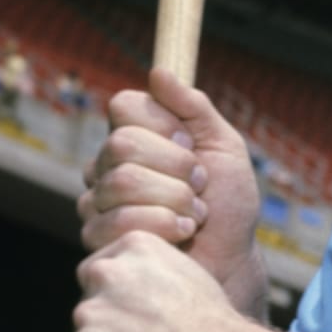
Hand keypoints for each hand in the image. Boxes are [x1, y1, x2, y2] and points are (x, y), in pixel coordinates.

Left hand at [73, 229, 253, 331]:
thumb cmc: (217, 328)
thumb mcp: (190, 275)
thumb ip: (155, 274)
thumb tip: (143, 291)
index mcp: (133, 245)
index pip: (101, 272)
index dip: (118, 301)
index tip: (140, 322)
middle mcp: (105, 271)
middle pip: (90, 306)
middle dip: (108, 328)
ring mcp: (90, 311)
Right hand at [79, 68, 264, 309]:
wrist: (233, 261)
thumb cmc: (229, 206)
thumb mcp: (224, 147)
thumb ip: (194, 108)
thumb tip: (159, 70)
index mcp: (135, 138)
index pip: (123, 106)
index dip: (162, 124)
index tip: (191, 145)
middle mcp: (108, 166)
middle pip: (121, 144)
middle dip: (175, 167)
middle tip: (200, 187)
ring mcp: (97, 203)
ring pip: (119, 183)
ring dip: (174, 200)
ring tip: (195, 216)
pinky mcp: (98, 240)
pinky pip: (116, 221)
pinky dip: (163, 226)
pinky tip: (181, 236)